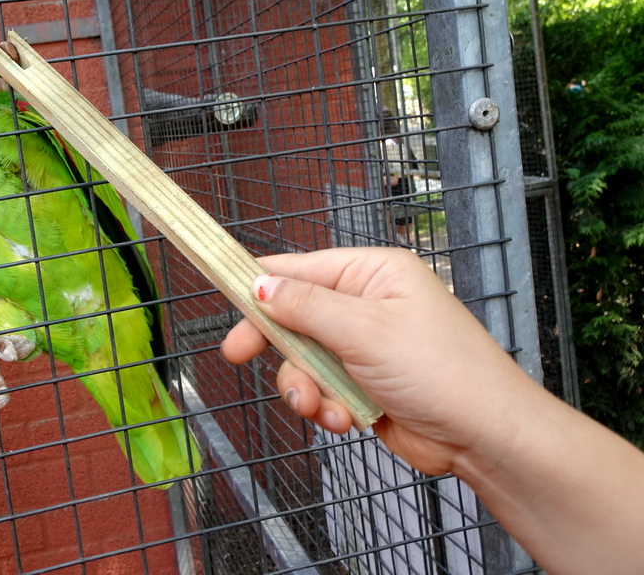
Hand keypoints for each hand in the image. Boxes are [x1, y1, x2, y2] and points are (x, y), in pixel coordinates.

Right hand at [221, 247, 538, 475]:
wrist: (486, 438)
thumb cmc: (444, 370)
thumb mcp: (366, 330)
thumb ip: (306, 307)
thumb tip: (259, 285)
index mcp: (372, 274)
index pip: (300, 269)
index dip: (259, 283)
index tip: (221, 293)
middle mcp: (365, 305)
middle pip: (293, 316)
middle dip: (275, 344)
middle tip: (237, 356)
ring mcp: (362, 348)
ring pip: (301, 360)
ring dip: (303, 386)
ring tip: (321, 406)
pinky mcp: (361, 385)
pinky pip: (320, 390)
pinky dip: (324, 407)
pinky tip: (344, 420)